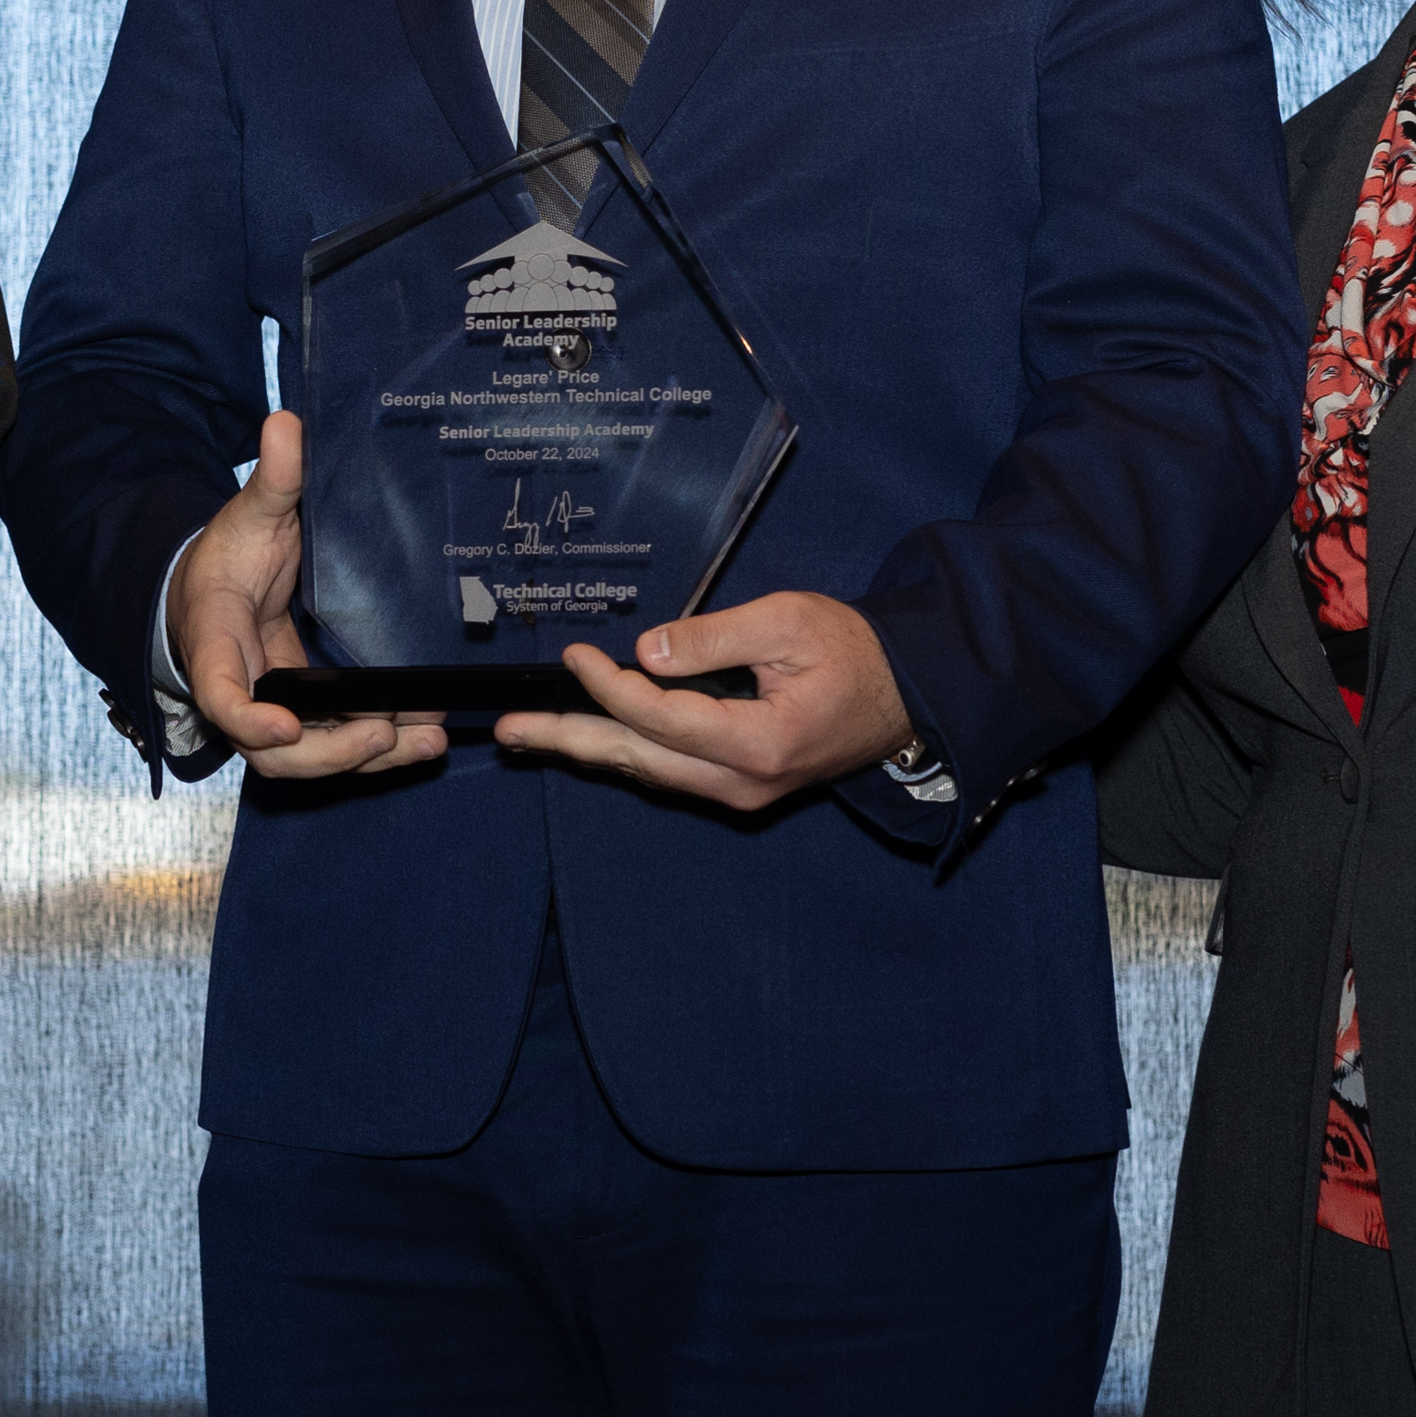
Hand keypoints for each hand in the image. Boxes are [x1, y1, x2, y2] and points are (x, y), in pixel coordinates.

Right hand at [172, 412, 448, 780]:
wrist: (219, 586)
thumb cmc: (230, 553)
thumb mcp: (250, 512)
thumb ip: (273, 477)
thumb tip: (286, 422)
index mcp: (216, 638)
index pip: (220, 693)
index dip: (248, 720)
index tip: (287, 727)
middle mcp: (240, 686)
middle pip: (270, 749)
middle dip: (327, 754)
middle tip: (383, 733)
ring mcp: (272, 706)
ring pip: (308, 757)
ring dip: (365, 758)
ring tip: (425, 740)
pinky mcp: (304, 711)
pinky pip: (333, 741)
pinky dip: (377, 746)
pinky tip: (423, 735)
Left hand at [491, 592, 913, 812]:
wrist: (906, 699)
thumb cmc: (855, 652)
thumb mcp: (789, 622)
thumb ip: (715, 638)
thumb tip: (647, 653)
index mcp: (759, 744)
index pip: (661, 718)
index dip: (609, 686)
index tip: (574, 655)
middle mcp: (742, 783)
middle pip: (637, 759)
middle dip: (567, 739)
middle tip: (509, 728)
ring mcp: (739, 794)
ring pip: (647, 771)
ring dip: (587, 747)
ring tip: (529, 733)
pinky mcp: (738, 788)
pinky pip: (667, 771)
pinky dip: (623, 751)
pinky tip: (588, 737)